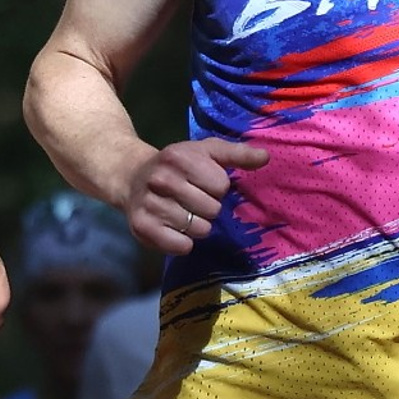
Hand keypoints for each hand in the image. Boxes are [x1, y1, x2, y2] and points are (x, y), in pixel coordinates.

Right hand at [125, 138, 266, 256]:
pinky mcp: (142, 227)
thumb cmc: (178, 165)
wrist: (132, 177)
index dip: (216, 187)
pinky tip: (174, 228)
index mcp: (179, 158)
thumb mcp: (206, 152)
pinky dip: (183, 242)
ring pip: (199, 229)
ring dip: (197, 225)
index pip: (220, 185)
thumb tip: (265, 157)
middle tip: (191, 199)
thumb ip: (237, 153)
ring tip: (182, 213)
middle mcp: (161, 179)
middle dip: (208, 207)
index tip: (201, 183)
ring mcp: (150, 204)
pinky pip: (181, 246)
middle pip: (211, 209)